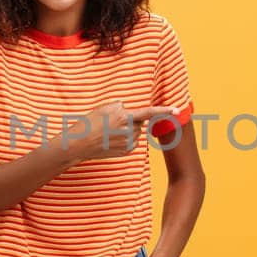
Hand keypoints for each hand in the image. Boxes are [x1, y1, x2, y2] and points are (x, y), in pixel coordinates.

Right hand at [58, 101, 180, 160]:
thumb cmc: (89, 123)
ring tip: (110, 132)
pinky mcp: (127, 150)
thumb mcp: (104, 107)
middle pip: (139, 121)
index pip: (149, 112)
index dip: (164, 110)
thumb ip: (120, 105)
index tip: (177, 109)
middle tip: (113, 122)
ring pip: (136, 131)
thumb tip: (130, 110)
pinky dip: (126, 139)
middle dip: (132, 119)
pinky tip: (112, 140)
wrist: (80, 144)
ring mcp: (129, 141)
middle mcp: (129, 129)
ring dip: (128, 129)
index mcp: (124, 116)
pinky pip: (133, 141)